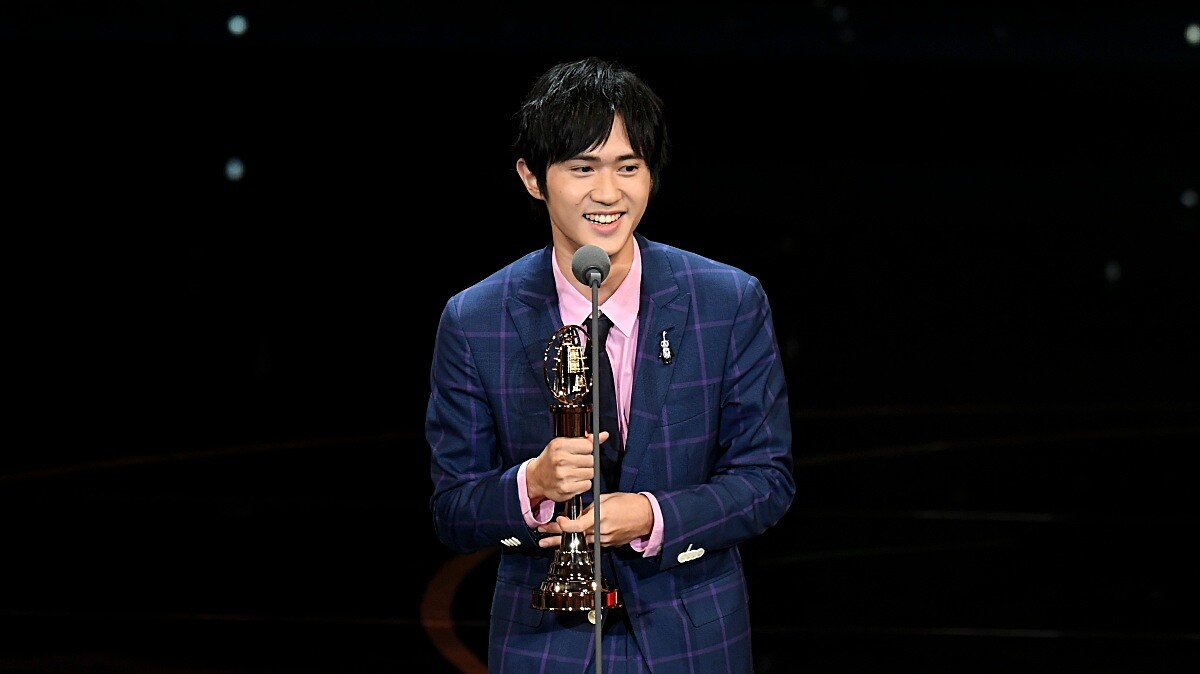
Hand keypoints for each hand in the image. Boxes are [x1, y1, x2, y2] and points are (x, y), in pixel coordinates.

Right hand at [526, 432, 606, 503]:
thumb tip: (604, 435)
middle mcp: (561, 460)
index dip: (587, 449)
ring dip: (586, 474)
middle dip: (587, 462)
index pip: (589, 445)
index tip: (581, 452)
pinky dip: (583, 484)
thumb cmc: (552, 459)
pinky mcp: (566, 489)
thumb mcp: (564, 444)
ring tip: (574, 472)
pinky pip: (587, 485)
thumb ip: (585, 440)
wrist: (536, 478)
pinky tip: (573, 481)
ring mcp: (563, 475)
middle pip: (591, 460)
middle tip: (576, 463)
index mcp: (560, 445)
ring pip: (591, 473)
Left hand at [536, 492, 653, 548]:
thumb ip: (590, 507)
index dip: (564, 525)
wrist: (646, 516)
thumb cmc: (628, 503)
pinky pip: (591, 543)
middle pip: (574, 537)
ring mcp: (604, 540)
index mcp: (600, 517)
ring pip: (581, 542)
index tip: (557, 520)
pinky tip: (569, 541)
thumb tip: (577, 512)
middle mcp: (600, 531)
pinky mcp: (608, 544)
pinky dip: (580, 541)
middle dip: (555, 537)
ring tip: (548, 541)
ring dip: (564, 541)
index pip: (577, 526)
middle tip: (541, 538)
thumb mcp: (606, 499)